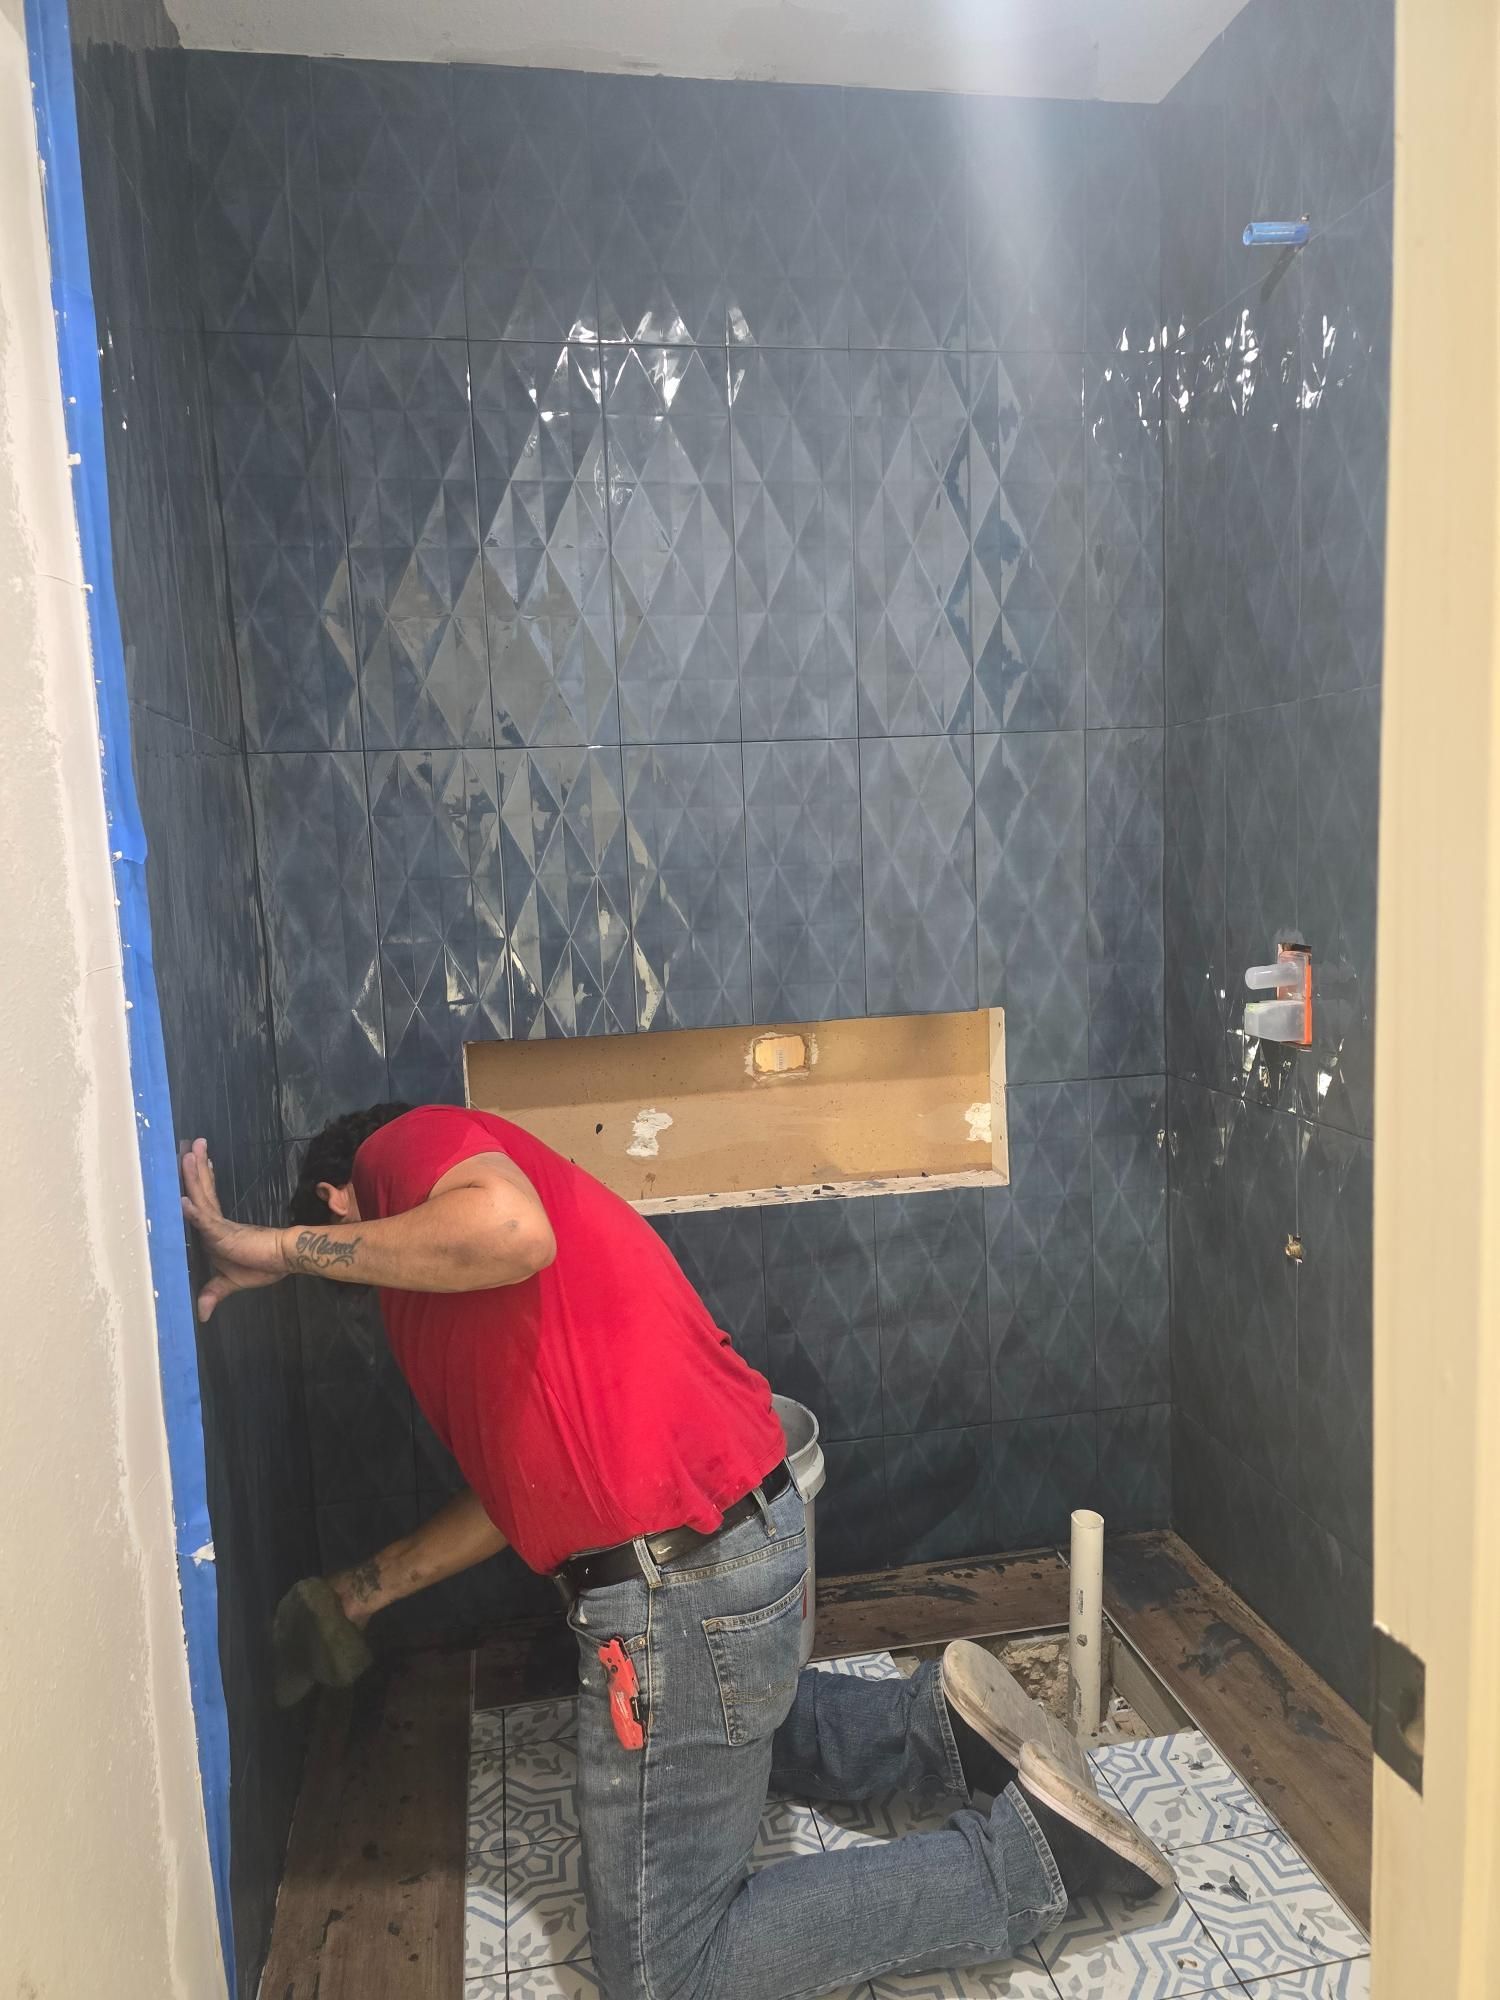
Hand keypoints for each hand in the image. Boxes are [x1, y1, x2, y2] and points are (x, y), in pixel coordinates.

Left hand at [179, 1137, 287, 1321]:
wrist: (286, 1259)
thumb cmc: (262, 1266)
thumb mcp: (229, 1282)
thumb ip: (213, 1292)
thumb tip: (201, 1315)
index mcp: (216, 1230)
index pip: (203, 1201)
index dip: (198, 1181)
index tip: (195, 1160)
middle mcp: (216, 1223)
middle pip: (201, 1191)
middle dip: (195, 1169)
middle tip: (192, 1144)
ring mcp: (220, 1227)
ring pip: (201, 1198)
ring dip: (195, 1176)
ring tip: (192, 1152)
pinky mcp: (225, 1234)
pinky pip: (206, 1222)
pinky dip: (193, 1212)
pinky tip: (183, 1200)